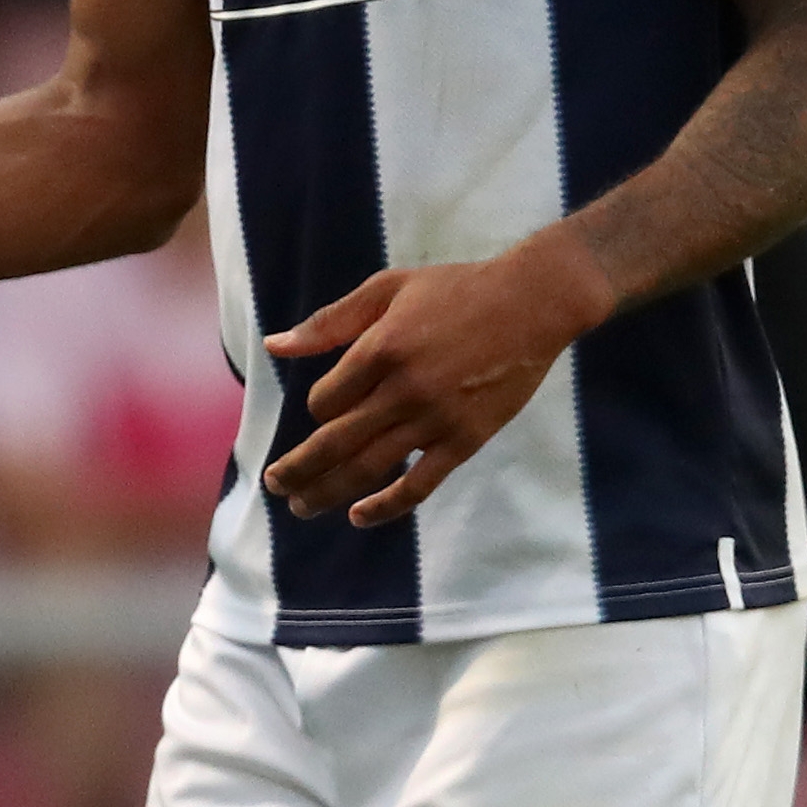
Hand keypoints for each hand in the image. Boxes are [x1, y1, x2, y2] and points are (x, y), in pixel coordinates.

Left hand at [259, 228, 617, 525]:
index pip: (325, 400)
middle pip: (335, 442)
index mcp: (379, 350)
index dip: (319, 407)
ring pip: (369, 467)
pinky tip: (358, 516)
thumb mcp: (386, 289)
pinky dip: (386, 505)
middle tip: (274, 486)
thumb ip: (328, 322)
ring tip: (299, 507)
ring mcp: (435, 420)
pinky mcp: (466, 440)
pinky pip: (420, 483)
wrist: (533, 304)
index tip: (328, 406)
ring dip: (328, 491)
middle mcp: (402, 390)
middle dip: (298, 469)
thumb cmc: (455, 290)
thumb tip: (273, 346)